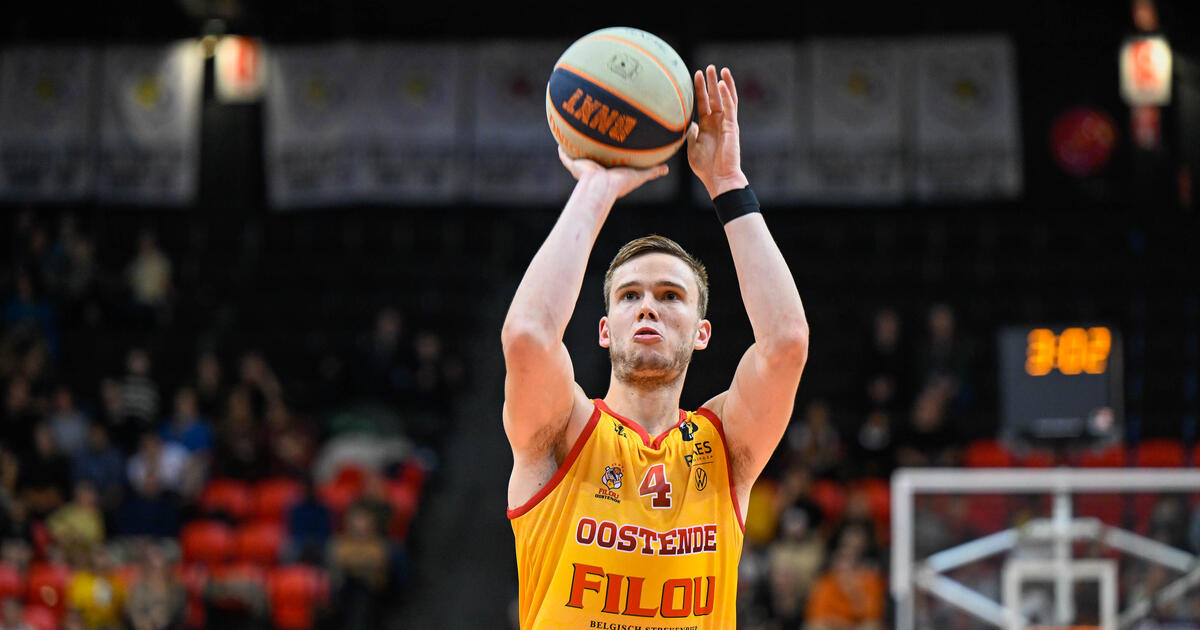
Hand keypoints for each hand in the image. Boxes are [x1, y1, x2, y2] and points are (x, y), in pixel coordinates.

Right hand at [558, 146, 668, 200]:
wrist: (601, 186)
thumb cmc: (620, 183)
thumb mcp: (639, 175)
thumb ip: (652, 172)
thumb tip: (666, 169)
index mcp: (608, 172)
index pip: (610, 162)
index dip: (610, 156)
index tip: (613, 148)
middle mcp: (595, 170)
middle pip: (593, 158)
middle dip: (593, 150)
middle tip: (594, 139)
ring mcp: (584, 167)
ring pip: (578, 157)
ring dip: (576, 149)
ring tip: (574, 136)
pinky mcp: (574, 165)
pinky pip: (566, 157)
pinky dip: (562, 151)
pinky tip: (559, 142)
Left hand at [687, 65, 748, 198]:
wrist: (718, 178)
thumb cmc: (705, 167)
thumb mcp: (692, 148)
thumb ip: (691, 134)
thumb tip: (690, 124)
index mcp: (707, 126)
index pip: (703, 103)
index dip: (700, 89)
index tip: (695, 74)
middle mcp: (717, 122)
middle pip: (715, 97)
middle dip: (711, 82)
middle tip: (709, 67)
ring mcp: (725, 123)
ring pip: (726, 99)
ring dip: (723, 83)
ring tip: (720, 69)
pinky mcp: (732, 126)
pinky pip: (730, 107)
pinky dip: (727, 95)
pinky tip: (723, 84)